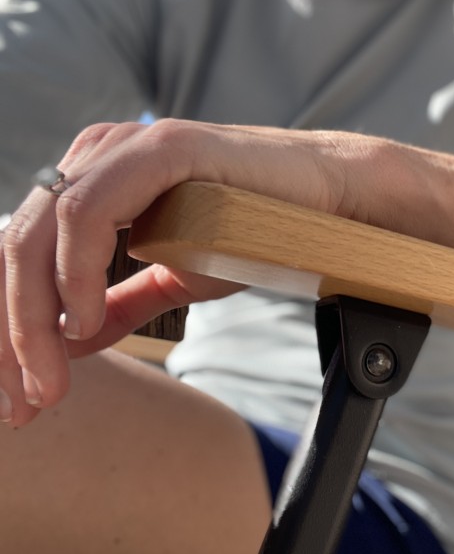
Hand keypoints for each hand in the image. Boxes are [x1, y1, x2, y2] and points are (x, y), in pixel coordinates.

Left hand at [0, 120, 377, 425]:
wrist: (322, 201)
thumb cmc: (254, 230)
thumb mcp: (174, 279)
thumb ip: (120, 304)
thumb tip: (67, 344)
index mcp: (89, 184)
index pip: (21, 259)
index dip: (9, 332)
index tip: (19, 397)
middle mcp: (93, 158)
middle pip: (15, 251)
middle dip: (9, 338)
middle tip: (24, 404)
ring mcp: (124, 149)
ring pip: (37, 234)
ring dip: (33, 317)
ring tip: (52, 376)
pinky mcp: (161, 150)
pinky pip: (89, 213)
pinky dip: (75, 274)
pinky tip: (87, 319)